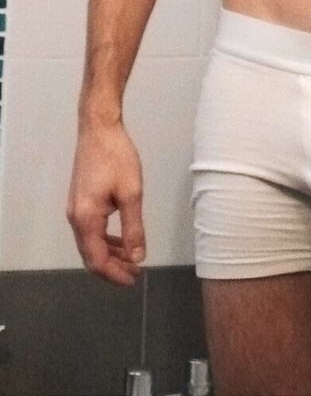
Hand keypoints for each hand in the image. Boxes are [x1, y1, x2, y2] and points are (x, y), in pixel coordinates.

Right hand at [66, 120, 145, 286]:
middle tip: (136, 274)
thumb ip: (134, 228)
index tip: (134, 280)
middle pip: (91, 255)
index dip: (115, 275)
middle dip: (113, 268)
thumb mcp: (131, 193)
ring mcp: (75, 209)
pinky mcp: (80, 200)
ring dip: (110, 254)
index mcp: (85, 219)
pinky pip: (91, 230)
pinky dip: (106, 239)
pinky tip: (121, 239)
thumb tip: (137, 257)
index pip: (96, 260)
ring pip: (91, 243)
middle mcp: (75, 218)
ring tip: (132, 260)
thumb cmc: (116, 157)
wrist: (98, 128)